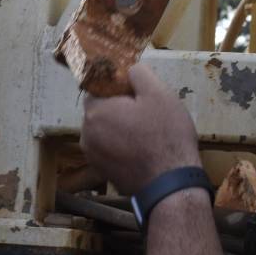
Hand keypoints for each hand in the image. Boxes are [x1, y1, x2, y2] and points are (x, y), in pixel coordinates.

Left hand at [81, 65, 200, 195]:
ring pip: (106, 131)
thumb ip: (139, 73)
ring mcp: (93, 156)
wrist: (169, 185)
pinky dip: (122, 146)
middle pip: (102, 110)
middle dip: (120, 109)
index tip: (139, 94)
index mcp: (95, 111)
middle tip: (148, 114)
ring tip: (148, 134)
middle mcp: (86, 134)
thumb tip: (128, 69)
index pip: (99, 88)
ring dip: (121, 128)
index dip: (119, 88)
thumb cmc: (166, 137)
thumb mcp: (159, 94)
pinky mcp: (102, 172)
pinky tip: (143, 150)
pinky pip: (110, 150)